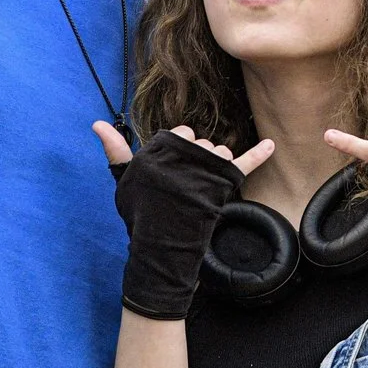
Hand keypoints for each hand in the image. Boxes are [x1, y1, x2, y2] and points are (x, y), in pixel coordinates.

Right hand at [95, 123, 273, 321]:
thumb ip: (115, 150)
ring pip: (221, 151)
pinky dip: (260, 154)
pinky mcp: (225, 184)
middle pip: (202, 141)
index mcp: (164, 149)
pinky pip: (246, 163)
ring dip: (217, 165)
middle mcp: (187, 154)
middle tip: (186, 184)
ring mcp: (207, 168)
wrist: (162, 244)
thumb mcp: (125, 180)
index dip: (179, 149)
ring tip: (202, 188)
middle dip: (198, 157)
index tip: (173, 168)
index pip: (181, 132)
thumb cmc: (142, 211)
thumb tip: (96, 124)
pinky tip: (271, 144)